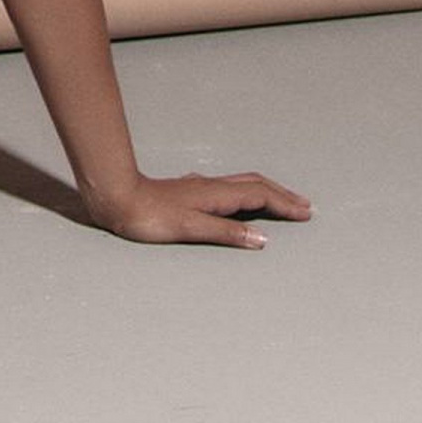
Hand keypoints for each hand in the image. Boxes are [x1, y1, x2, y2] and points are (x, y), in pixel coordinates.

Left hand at [88, 171, 313, 247]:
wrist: (115, 197)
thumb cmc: (148, 216)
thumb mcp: (190, 228)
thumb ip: (226, 233)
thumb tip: (262, 239)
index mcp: (215, 194)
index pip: (259, 196)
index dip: (284, 204)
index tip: (305, 212)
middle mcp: (210, 186)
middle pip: (254, 185)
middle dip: (281, 195)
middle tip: (303, 205)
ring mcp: (198, 186)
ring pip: (240, 184)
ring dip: (265, 191)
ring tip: (280, 201)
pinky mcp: (187, 191)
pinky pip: (227, 187)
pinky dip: (245, 193)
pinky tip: (238, 199)